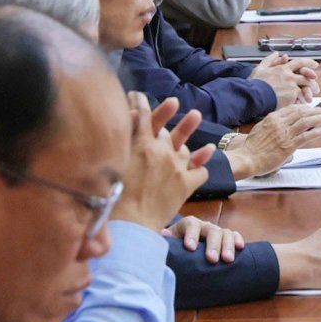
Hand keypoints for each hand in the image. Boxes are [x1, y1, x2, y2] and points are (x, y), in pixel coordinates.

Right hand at [113, 95, 211, 228]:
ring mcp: (176, 167)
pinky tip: (208, 152)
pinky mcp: (186, 184)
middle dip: (167, 112)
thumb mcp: (114, 164)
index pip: (142, 117)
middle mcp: (161, 151)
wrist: (131, 225)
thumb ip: (123, 142)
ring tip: (196, 115)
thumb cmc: (112, 199)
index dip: (140, 104)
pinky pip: (200, 170)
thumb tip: (130, 116)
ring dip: (189, 129)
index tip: (138, 96)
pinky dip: (203, 162)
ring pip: (184, 146)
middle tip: (174, 102)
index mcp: (140, 145)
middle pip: (166, 128)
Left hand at [164, 216, 243, 262]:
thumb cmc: (173, 247)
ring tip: (227, 259)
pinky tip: (240, 247)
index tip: (190, 248)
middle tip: (212, 259)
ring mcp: (215, 231)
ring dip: (227, 245)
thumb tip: (162, 235)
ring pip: (224, 233)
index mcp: (187, 225)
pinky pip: (233, 235)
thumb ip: (164, 240)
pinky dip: (237, 239)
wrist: (181, 248)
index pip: (191, 225)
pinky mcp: (224, 238)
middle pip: (211, 230)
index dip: (191, 235)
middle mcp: (203, 226)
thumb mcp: (166, 243)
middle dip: (212, 245)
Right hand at [225, 104, 320, 178]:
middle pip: (301, 113)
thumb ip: (273, 125)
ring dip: (318, 119)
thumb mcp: (261, 129)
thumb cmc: (252, 147)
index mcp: (272, 118)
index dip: (304, 107)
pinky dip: (316, 132)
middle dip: (315, 111)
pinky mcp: (288, 146)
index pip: (292, 109)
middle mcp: (279, 124)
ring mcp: (284, 135)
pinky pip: (305, 137)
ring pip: (306, 122)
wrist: (247, 159)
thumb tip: (284, 127)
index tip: (311, 108)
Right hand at [251, 53, 310, 105]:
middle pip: (306, 76)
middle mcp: (289, 76)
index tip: (315, 64)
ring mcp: (291, 86)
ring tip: (310, 98)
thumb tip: (277, 54)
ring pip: (306, 87)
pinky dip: (302, 100)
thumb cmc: (255, 84)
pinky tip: (303, 104)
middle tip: (316, 88)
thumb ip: (269, 60)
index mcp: (283, 69)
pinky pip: (301, 98)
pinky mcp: (291, 96)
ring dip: (309, 92)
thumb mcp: (260, 68)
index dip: (309, 62)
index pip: (300, 62)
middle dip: (313, 82)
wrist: (253, 96)